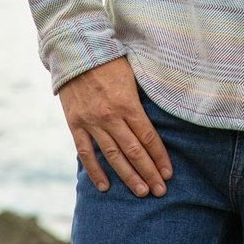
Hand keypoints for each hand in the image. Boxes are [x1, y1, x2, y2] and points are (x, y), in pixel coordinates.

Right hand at [58, 56, 173, 197]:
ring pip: (113, 156)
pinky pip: (86, 152)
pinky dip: (95, 170)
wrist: (75, 51)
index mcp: (127, 103)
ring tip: (141, 192)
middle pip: (134, 151)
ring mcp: (91, 122)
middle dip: (149, 172)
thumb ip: (141, 100)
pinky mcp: (75, 124)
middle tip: (160, 191)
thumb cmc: (109, 61)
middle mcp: (110, 116)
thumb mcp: (132, 76)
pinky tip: (105, 186)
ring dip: (128, 176)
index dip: (160, 157)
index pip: (148, 137)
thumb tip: (156, 119)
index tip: (169, 173)